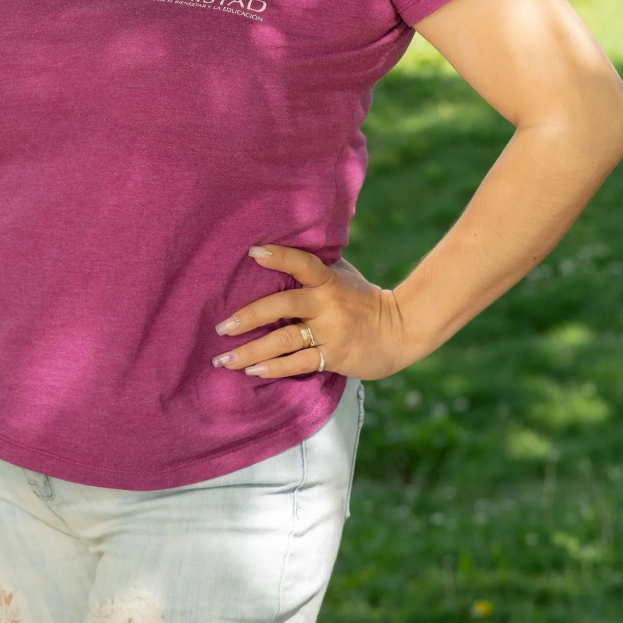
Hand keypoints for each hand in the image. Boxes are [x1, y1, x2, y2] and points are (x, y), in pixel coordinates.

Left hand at [212, 245, 408, 380]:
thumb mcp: (345, 276)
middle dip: (247, 317)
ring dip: (251, 351)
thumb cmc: (366, 300)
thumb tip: (282, 254)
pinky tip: (253, 370)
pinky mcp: (334, 355)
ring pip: (283, 340)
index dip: (279, 256)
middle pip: (281, 305)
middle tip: (221, 328)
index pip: (301, 263)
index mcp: (328, 280)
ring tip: (225, 359)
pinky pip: (298, 363)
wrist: (401, 331)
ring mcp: (330, 331)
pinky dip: (274, 367)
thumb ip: (318, 268)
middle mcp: (327, 303)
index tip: (253, 252)